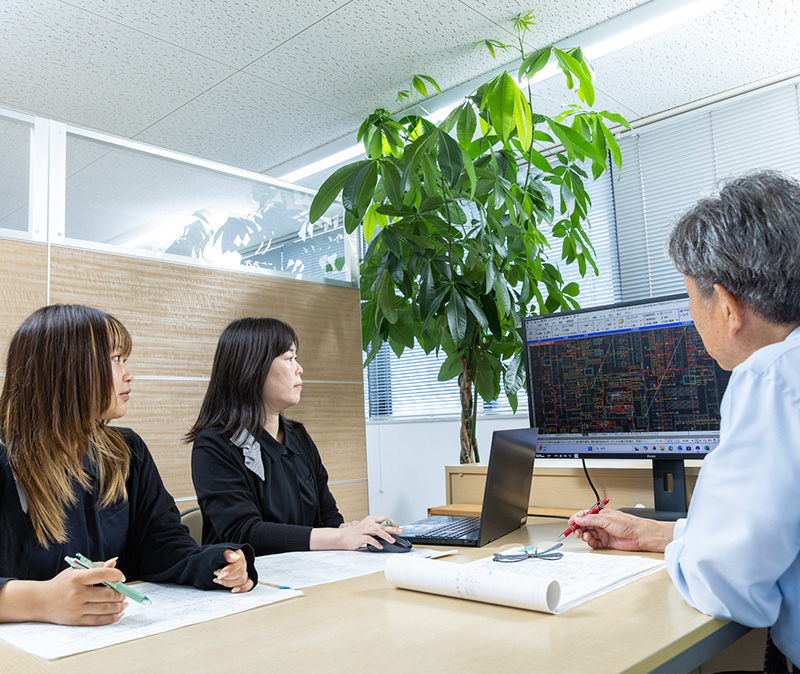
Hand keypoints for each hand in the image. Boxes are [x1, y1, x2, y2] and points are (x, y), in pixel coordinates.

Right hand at [0, 564, 126, 625]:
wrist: (39, 601)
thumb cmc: (61, 584)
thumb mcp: (75, 570)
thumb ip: (96, 566)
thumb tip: (115, 562)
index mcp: (77, 577)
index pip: (103, 574)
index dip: (117, 575)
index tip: (121, 577)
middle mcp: (77, 593)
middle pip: (107, 594)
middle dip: (121, 593)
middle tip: (124, 592)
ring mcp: (77, 608)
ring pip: (105, 608)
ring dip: (119, 606)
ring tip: (123, 603)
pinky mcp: (76, 620)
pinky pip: (98, 620)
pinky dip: (112, 618)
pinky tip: (118, 614)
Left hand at [213, 549, 252, 592]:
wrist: (216, 561)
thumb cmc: (219, 557)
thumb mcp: (220, 552)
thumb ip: (228, 554)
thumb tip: (234, 557)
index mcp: (239, 554)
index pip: (240, 562)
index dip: (231, 569)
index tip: (221, 573)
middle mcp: (243, 563)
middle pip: (241, 572)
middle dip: (228, 576)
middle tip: (217, 576)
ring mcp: (245, 572)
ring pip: (242, 580)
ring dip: (229, 582)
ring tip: (219, 580)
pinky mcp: (245, 580)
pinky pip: (248, 585)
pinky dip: (242, 588)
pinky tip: (233, 589)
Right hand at [312, 515, 402, 550]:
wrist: (342, 537)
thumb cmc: (355, 534)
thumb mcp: (367, 528)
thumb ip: (377, 529)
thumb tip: (389, 532)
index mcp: (370, 519)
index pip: (385, 518)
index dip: (392, 523)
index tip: (398, 528)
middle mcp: (368, 523)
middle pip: (383, 524)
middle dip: (393, 528)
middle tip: (401, 531)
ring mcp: (364, 530)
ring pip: (377, 530)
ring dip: (386, 535)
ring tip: (392, 540)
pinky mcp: (360, 537)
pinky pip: (370, 539)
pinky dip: (376, 543)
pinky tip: (380, 547)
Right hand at [568, 508, 673, 551]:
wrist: (639, 535)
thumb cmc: (628, 524)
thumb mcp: (606, 518)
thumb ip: (591, 519)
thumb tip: (579, 519)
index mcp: (601, 514)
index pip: (585, 515)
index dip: (576, 518)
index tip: (570, 523)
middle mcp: (601, 523)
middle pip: (585, 525)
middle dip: (579, 528)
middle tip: (576, 532)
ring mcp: (603, 533)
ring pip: (589, 534)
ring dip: (585, 536)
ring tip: (586, 536)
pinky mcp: (606, 542)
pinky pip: (594, 543)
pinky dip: (591, 542)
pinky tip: (591, 541)